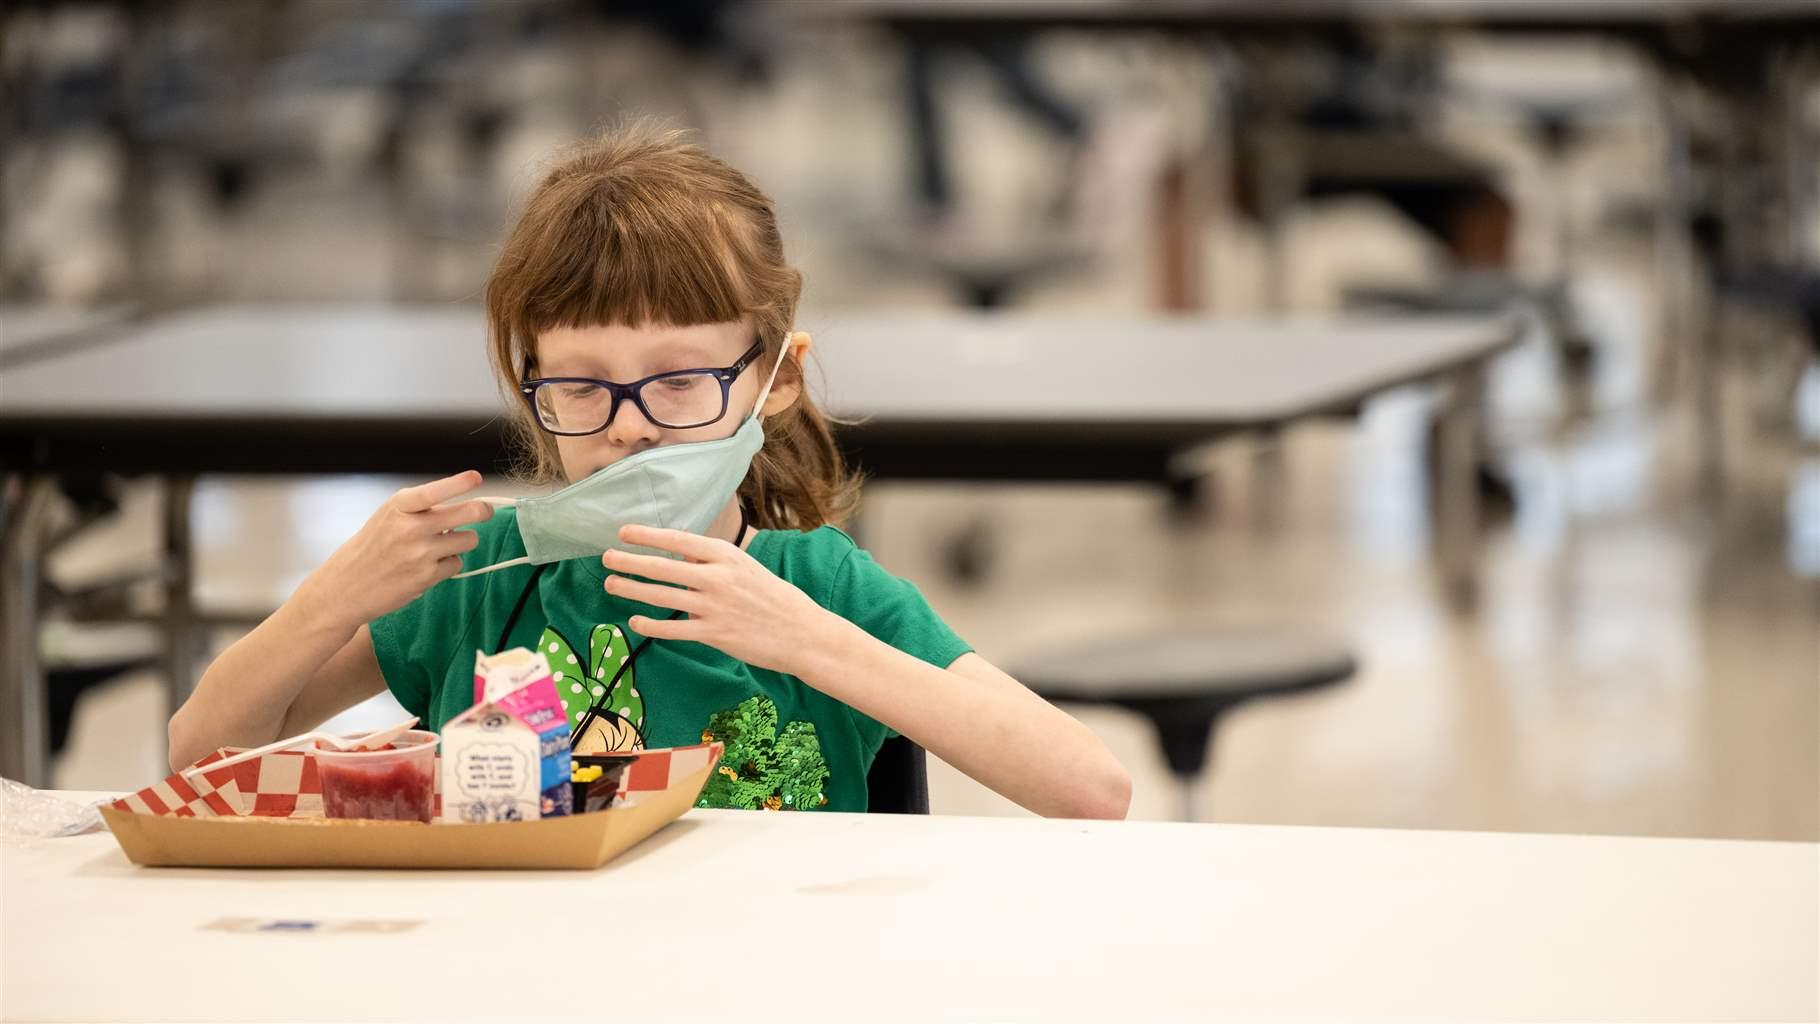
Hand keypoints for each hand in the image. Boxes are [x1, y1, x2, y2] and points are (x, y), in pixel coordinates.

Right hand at [293, 470, 492, 634]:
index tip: (476, 478)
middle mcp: (411, 527)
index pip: (434, 491)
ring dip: (462, 541)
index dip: (459, 483)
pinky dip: (448, 564)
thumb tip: (465, 507)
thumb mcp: (388, 517)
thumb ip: (421, 510)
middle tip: (485, 511)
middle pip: (467, 513)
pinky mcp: (426, 577)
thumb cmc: (372, 548)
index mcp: (399, 507)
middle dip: (482, 511)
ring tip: (442, 545)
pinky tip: (428, 566)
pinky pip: (456, 564)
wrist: (345, 586)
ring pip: (468, 540)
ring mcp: (420, 553)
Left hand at [602, 524, 838, 674]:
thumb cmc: (773, 597)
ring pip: (662, 596)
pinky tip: (635, 620)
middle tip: (606, 558)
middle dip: (630, 562)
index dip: (647, 536)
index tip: (623, 532)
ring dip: (632, 590)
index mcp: (726, 556)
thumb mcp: (746, 567)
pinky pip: (673, 629)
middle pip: (663, 567)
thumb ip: (713, 561)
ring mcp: (714, 607)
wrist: (802, 632)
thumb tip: (679, 553)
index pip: (678, 540)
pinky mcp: (714, 635)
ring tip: (611, 585)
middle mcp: (717, 578)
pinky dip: (651, 625)